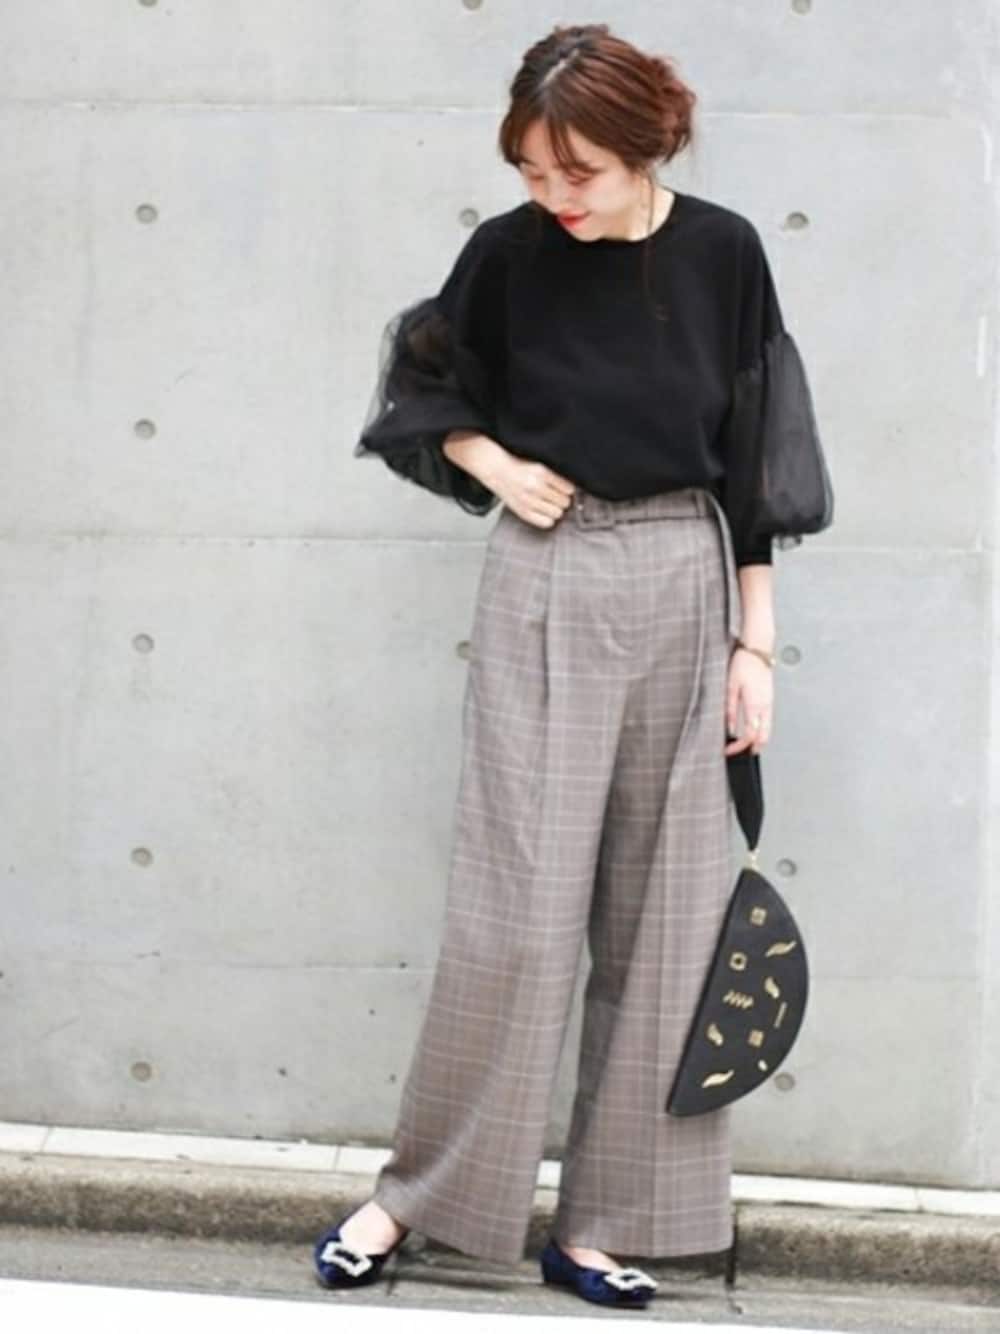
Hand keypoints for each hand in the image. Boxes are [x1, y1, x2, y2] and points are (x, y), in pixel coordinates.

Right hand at [443, 433, 575, 526]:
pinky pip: (546, 523)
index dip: (568, 489)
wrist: (496, 470)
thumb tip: (573, 490)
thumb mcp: (539, 463)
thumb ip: (555, 475)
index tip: (563, 488)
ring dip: (556, 509)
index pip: (569, 488)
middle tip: (555, 495)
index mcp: (541, 472)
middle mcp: (535, 487)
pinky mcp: (523, 512)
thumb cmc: (519, 466)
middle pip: (565, 502)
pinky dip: (548, 519)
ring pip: (558, 513)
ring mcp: (529, 501)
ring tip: (549, 503)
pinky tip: (543, 511)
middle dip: (562, 499)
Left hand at [724, 647, 772, 755]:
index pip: (750, 735)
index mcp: (755, 704)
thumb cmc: (743, 664)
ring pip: (768, 730)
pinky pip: (768, 721)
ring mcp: (770, 704)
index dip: (739, 746)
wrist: (758, 651)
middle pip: (764, 737)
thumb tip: (730, 728)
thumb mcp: (731, 687)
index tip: (729, 749)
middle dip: (752, 748)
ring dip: (757, 740)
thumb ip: (731, 710)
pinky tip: (750, 729)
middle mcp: (766, 706)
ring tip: (742, 743)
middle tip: (738, 751)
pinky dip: (760, 730)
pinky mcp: (770, 700)